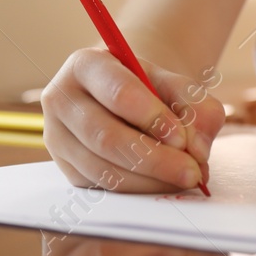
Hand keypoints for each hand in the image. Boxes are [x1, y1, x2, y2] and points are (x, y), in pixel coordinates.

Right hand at [41, 46, 224, 192]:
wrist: (122, 98)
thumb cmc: (147, 88)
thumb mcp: (173, 83)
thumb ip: (195, 106)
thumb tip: (198, 150)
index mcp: (85, 65)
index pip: (117, 92)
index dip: (151, 117)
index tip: (181, 137)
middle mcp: (62, 99)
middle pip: (106, 137)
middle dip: (155, 158)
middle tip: (193, 171)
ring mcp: (58, 137)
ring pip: (104, 169)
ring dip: (150, 180)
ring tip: (185, 178)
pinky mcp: (67, 168)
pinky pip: (103, 187)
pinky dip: (140, 190)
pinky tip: (165, 183)